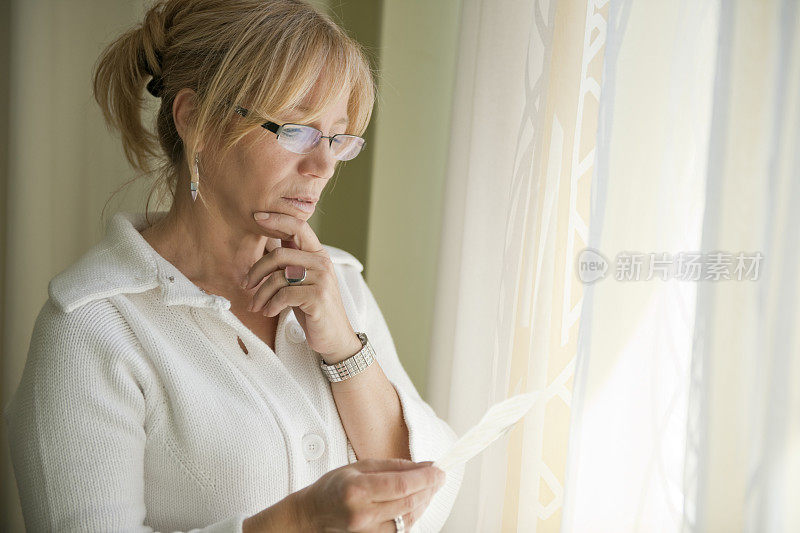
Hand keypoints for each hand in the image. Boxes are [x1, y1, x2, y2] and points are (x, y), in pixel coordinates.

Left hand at [245, 211, 361, 361]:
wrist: (334, 337)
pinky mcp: (318, 297)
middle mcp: (322, 262)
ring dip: (260, 295)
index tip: (256, 216)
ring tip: (255, 306)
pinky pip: (284, 295)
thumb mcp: (301, 281)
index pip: (298, 226)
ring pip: (278, 278)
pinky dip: (271, 305)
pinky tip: (269, 312)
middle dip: (256, 271)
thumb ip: (290, 261)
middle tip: (245, 285)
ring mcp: (322, 279)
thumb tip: (268, 241)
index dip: (277, 219)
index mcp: (318, 254)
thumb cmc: (313, 308)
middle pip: (279, 255)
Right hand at [294, 458, 445, 531]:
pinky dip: (412, 516)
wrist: (311, 516)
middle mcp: (362, 514)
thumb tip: (424, 465)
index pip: (401, 485)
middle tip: (439, 477)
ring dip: (423, 503)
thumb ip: (393, 466)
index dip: (425, 478)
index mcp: (357, 489)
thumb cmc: (333, 488)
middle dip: (429, 489)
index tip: (439, 471)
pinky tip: (415, 504)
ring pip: (408, 520)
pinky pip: (400, 531)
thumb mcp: (359, 466)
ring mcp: (366, 532)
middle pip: (408, 504)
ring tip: (429, 489)